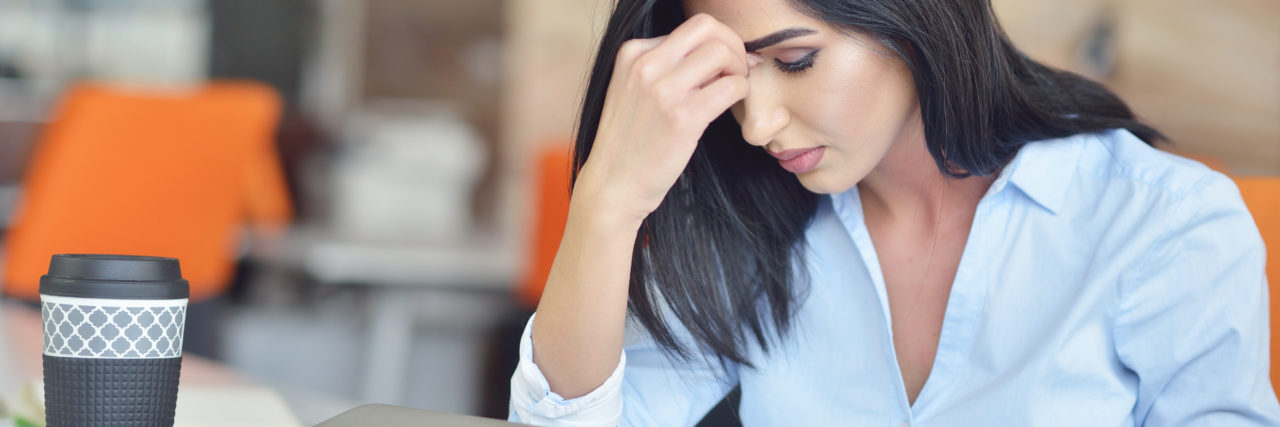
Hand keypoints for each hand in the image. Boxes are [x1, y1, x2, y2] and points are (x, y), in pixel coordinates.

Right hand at [574, 13, 749, 225]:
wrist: (613, 185)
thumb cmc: (629, 142)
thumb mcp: (634, 90)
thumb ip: (665, 67)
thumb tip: (716, 52)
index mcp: (632, 53)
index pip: (691, 27)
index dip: (717, 42)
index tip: (724, 65)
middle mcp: (645, 65)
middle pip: (708, 28)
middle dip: (733, 46)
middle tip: (736, 72)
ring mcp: (663, 91)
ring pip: (722, 53)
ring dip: (740, 69)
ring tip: (733, 91)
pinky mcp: (682, 118)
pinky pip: (731, 87)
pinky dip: (742, 92)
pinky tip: (733, 107)